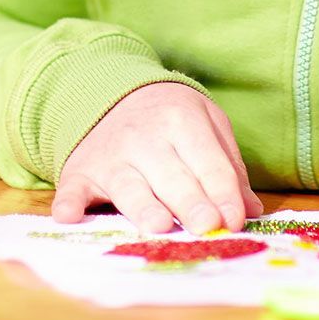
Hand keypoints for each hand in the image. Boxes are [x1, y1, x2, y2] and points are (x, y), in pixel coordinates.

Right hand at [51, 82, 263, 233]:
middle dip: (191, 202)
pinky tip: (67, 217)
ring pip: (129, 186)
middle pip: (173, 177)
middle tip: (208, 226)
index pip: (209, 163)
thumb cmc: (173, 120)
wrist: (114, 93)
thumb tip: (250, 211)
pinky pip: (73, 189)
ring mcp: (111, 156)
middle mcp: (146, 138)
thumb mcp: (208, 126)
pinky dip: (69, 203)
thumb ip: (229, 168)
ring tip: (159, 225)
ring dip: (142, 206)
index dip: (224, 193)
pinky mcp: (80, 172)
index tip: (235, 221)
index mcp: (183, 121)